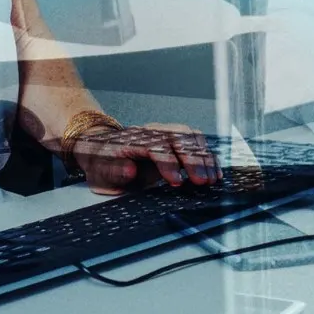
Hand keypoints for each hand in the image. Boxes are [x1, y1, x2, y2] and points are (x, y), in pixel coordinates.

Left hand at [70, 122, 218, 193]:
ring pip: (190, 137)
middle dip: (192, 160)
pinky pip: (195, 142)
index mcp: (132, 139)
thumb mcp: (99, 171)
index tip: (175, 181)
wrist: (102, 149)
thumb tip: (129, 170)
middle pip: (178, 139)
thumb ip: (114, 170)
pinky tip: (214, 170)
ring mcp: (164, 133)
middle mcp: (151, 132)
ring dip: (203, 157)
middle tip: (202, 181)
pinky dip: (207, 155)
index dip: (168, 163)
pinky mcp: (174, 140)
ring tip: (211, 178)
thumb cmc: (101, 163)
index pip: (155, 146)